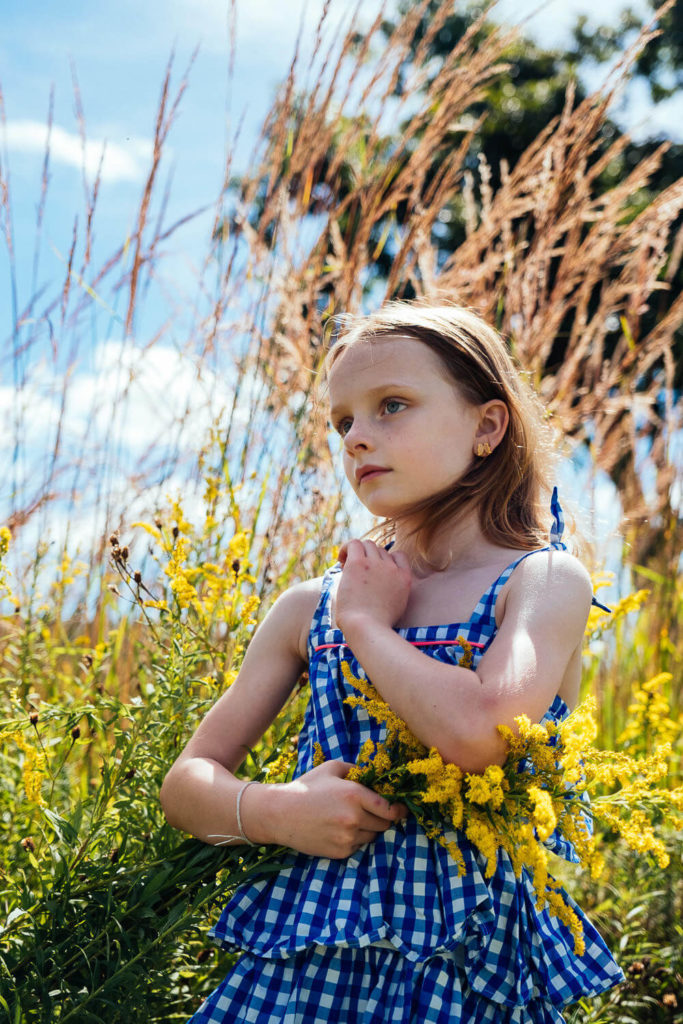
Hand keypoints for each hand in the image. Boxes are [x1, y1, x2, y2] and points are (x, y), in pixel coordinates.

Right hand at [263, 760, 407, 858]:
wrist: (280, 813)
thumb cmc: (307, 787)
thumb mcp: (332, 768)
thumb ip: (356, 769)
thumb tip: (376, 773)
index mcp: (355, 794)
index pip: (390, 808)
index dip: (400, 809)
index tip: (403, 809)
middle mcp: (354, 818)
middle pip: (385, 824)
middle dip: (383, 818)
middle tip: (374, 812)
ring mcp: (347, 837)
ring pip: (373, 837)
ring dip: (369, 829)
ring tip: (352, 819)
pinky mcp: (340, 852)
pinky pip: (359, 847)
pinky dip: (356, 839)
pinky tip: (341, 829)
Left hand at [336, 540, 411, 633]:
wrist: (368, 629)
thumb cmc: (376, 626)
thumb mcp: (396, 608)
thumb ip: (393, 592)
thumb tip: (379, 584)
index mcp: (404, 579)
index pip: (398, 556)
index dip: (385, 560)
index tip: (373, 573)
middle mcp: (392, 568)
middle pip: (380, 551)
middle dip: (368, 559)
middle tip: (356, 576)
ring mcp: (376, 565)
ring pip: (367, 544)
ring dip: (357, 553)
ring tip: (346, 568)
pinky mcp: (358, 564)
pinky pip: (353, 543)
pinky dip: (345, 549)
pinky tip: (341, 562)